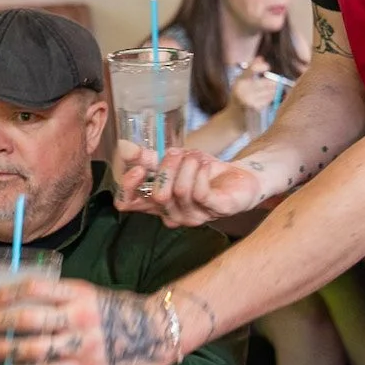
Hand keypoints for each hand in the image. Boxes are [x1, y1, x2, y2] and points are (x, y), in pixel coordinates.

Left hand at [0, 279, 181, 364]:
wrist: (154, 332)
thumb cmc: (117, 312)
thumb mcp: (91, 295)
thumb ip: (63, 299)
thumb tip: (25, 302)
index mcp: (77, 294)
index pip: (35, 288)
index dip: (8, 294)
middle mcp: (77, 317)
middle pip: (28, 319)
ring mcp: (80, 345)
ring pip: (33, 349)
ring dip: (5, 351)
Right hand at [114, 142, 265, 226]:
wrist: (240, 177)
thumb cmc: (203, 172)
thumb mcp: (174, 161)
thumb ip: (149, 158)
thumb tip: (124, 148)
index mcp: (157, 203)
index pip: (128, 204)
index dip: (128, 187)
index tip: (138, 167)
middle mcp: (172, 214)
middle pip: (157, 196)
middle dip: (166, 167)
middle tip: (177, 152)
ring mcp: (194, 216)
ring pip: (179, 191)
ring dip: (186, 166)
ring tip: (195, 156)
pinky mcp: (215, 211)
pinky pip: (200, 193)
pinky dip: (200, 172)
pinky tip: (205, 164)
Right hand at [228, 59, 273, 117]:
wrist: (232, 121)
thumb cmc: (238, 99)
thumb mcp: (240, 84)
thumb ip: (250, 71)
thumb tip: (260, 57)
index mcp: (239, 82)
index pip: (252, 69)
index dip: (262, 66)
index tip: (267, 67)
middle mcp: (242, 90)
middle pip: (266, 82)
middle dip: (273, 83)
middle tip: (274, 84)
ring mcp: (248, 100)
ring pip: (269, 91)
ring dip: (272, 92)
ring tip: (268, 94)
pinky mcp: (255, 108)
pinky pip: (268, 100)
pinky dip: (269, 100)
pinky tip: (265, 102)